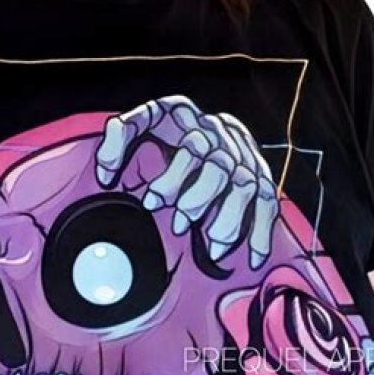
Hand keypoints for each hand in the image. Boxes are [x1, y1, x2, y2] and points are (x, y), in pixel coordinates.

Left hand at [94, 94, 278, 269]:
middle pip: (218, 167)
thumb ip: (118, 140)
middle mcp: (220, 131)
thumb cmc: (164, 129)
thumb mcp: (138, 124)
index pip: (188, 145)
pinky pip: (267, 202)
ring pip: (244, 187)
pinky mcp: (260, 174)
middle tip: (178, 225)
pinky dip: (261, 231)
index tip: (149, 203)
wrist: (206, 123)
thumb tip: (106, 175)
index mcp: (187, 116)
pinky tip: (252, 258)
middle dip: (197, 201)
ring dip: (228, 221)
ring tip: (210, 248)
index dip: (171, 178)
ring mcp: (243, 153)